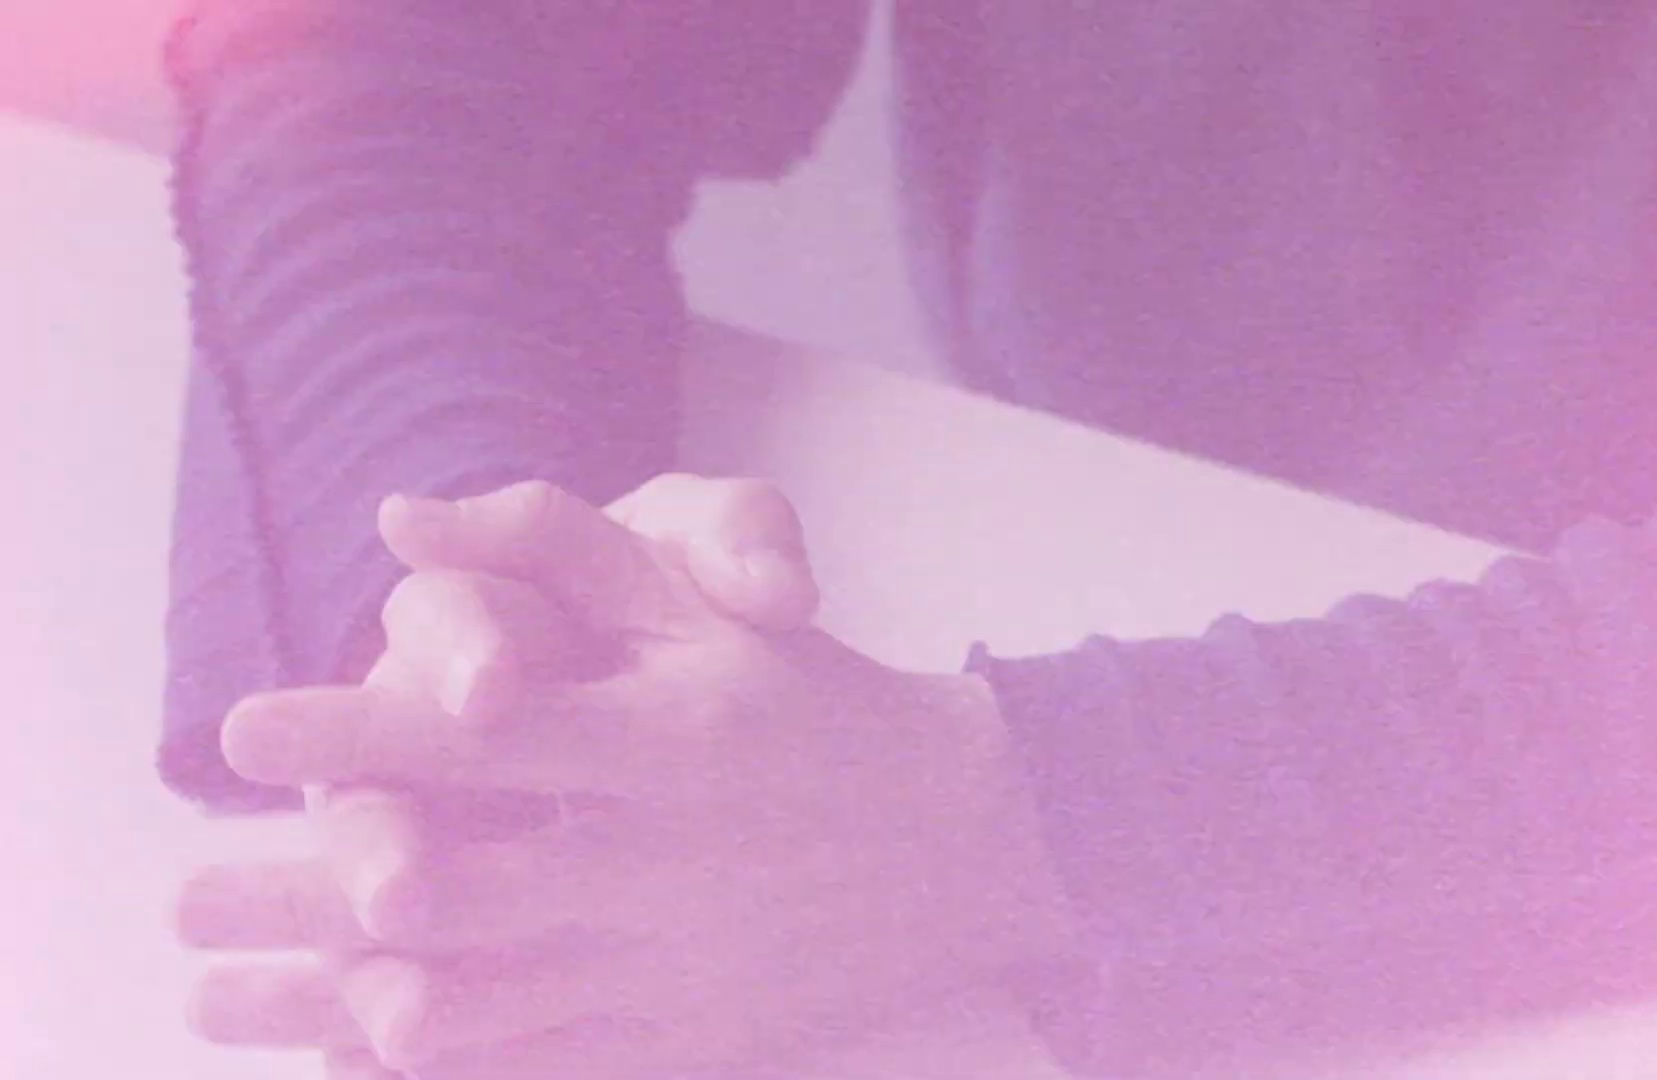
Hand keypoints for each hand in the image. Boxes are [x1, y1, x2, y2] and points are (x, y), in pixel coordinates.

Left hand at [182, 478, 1075, 1074]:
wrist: (964, 836)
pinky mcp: (691, 1040)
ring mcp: (677, 966)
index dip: (356, 732)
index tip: (244, 732)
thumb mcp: (698, 601)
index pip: (487, 735)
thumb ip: (552, 541)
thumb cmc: (812, 698)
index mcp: (667, 738)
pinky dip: (443, 1073)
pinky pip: (545, 1071)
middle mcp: (665, 860)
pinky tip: (364, 1056)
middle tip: (190, 890)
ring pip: (485, 1003)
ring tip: (230, 998)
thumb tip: (396, 518)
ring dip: (342, 1003)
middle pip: (460, 885)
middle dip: (309, 889)